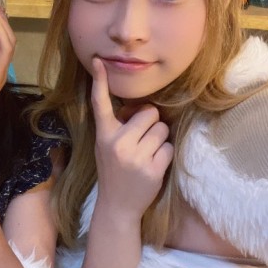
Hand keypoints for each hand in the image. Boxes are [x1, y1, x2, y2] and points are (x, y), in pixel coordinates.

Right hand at [90, 57, 173, 222]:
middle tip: (142, 141)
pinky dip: (165, 155)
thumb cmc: (114, 171)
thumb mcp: (106, 147)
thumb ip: (119, 127)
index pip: (100, 104)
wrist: (117, 206)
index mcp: (103, 135)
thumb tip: (145, 109)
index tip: (99, 62)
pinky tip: (153, 166)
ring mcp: (135, 156)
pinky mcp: (152, 169)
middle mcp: (117, 143)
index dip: (100, 81)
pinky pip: (168, 148)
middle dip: (151, 124)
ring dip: (159, 140)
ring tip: (147, 155)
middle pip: (149, 113)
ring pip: (162, 129)